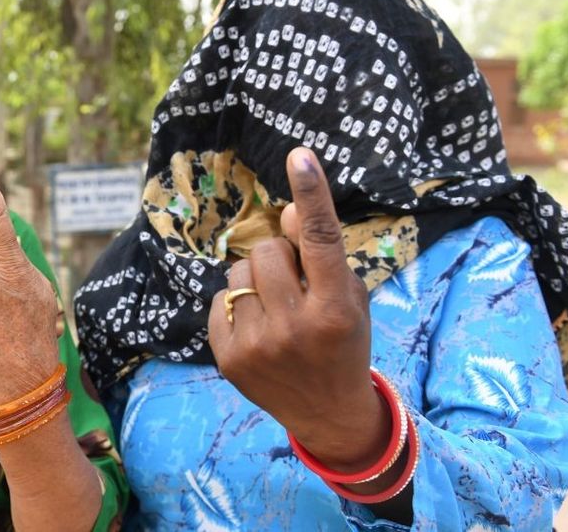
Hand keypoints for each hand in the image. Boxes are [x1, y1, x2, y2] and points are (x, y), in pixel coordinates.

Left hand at [208, 147, 389, 471]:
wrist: (327, 412)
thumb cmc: (342, 341)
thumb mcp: (348, 297)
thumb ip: (319, 253)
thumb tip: (289, 211)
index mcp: (335, 309)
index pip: (321, 240)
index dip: (311, 194)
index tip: (300, 155)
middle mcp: (296, 327)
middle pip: (266, 250)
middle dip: (278, 258)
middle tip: (294, 284)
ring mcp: (258, 345)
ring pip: (237, 271)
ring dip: (255, 279)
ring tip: (276, 308)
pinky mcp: (228, 358)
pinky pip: (219, 298)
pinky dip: (236, 303)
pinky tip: (257, 328)